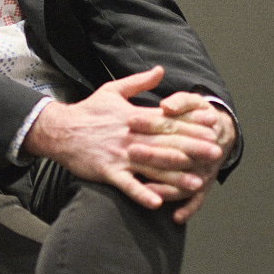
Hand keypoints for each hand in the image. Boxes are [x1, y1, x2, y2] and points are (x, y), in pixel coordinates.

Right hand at [24, 67, 222, 212]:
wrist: (58, 129)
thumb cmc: (87, 111)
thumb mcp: (112, 90)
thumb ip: (139, 81)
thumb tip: (160, 70)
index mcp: (134, 116)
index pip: (168, 120)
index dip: (191, 123)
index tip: (212, 126)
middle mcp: (130, 136)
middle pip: (166, 143)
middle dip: (193, 148)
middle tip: (215, 152)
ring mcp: (119, 155)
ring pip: (151, 166)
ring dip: (175, 175)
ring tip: (196, 183)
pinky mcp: (107, 171)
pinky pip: (126, 185)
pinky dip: (141, 193)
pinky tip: (156, 203)